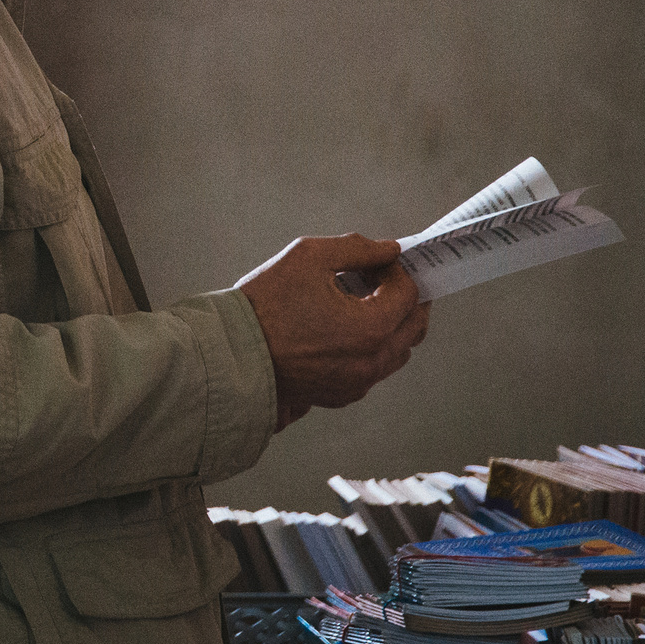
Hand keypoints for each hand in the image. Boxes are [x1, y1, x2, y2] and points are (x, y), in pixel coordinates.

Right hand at [234, 233, 429, 431]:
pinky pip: (374, 369)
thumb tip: (388, 250)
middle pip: (414, 326)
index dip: (397, 270)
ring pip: (398, 351)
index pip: (410, 293)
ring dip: (392, 324)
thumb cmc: (264, 305)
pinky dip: (372, 347)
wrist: (230, 353)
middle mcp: (372, 361)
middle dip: (405, 297)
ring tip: (363, 302)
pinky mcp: (341, 394)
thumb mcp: (309, 257)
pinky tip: (346, 329)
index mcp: (371, 328)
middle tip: (385, 279)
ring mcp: (358, 383)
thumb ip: (357, 249)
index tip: (379, 261)